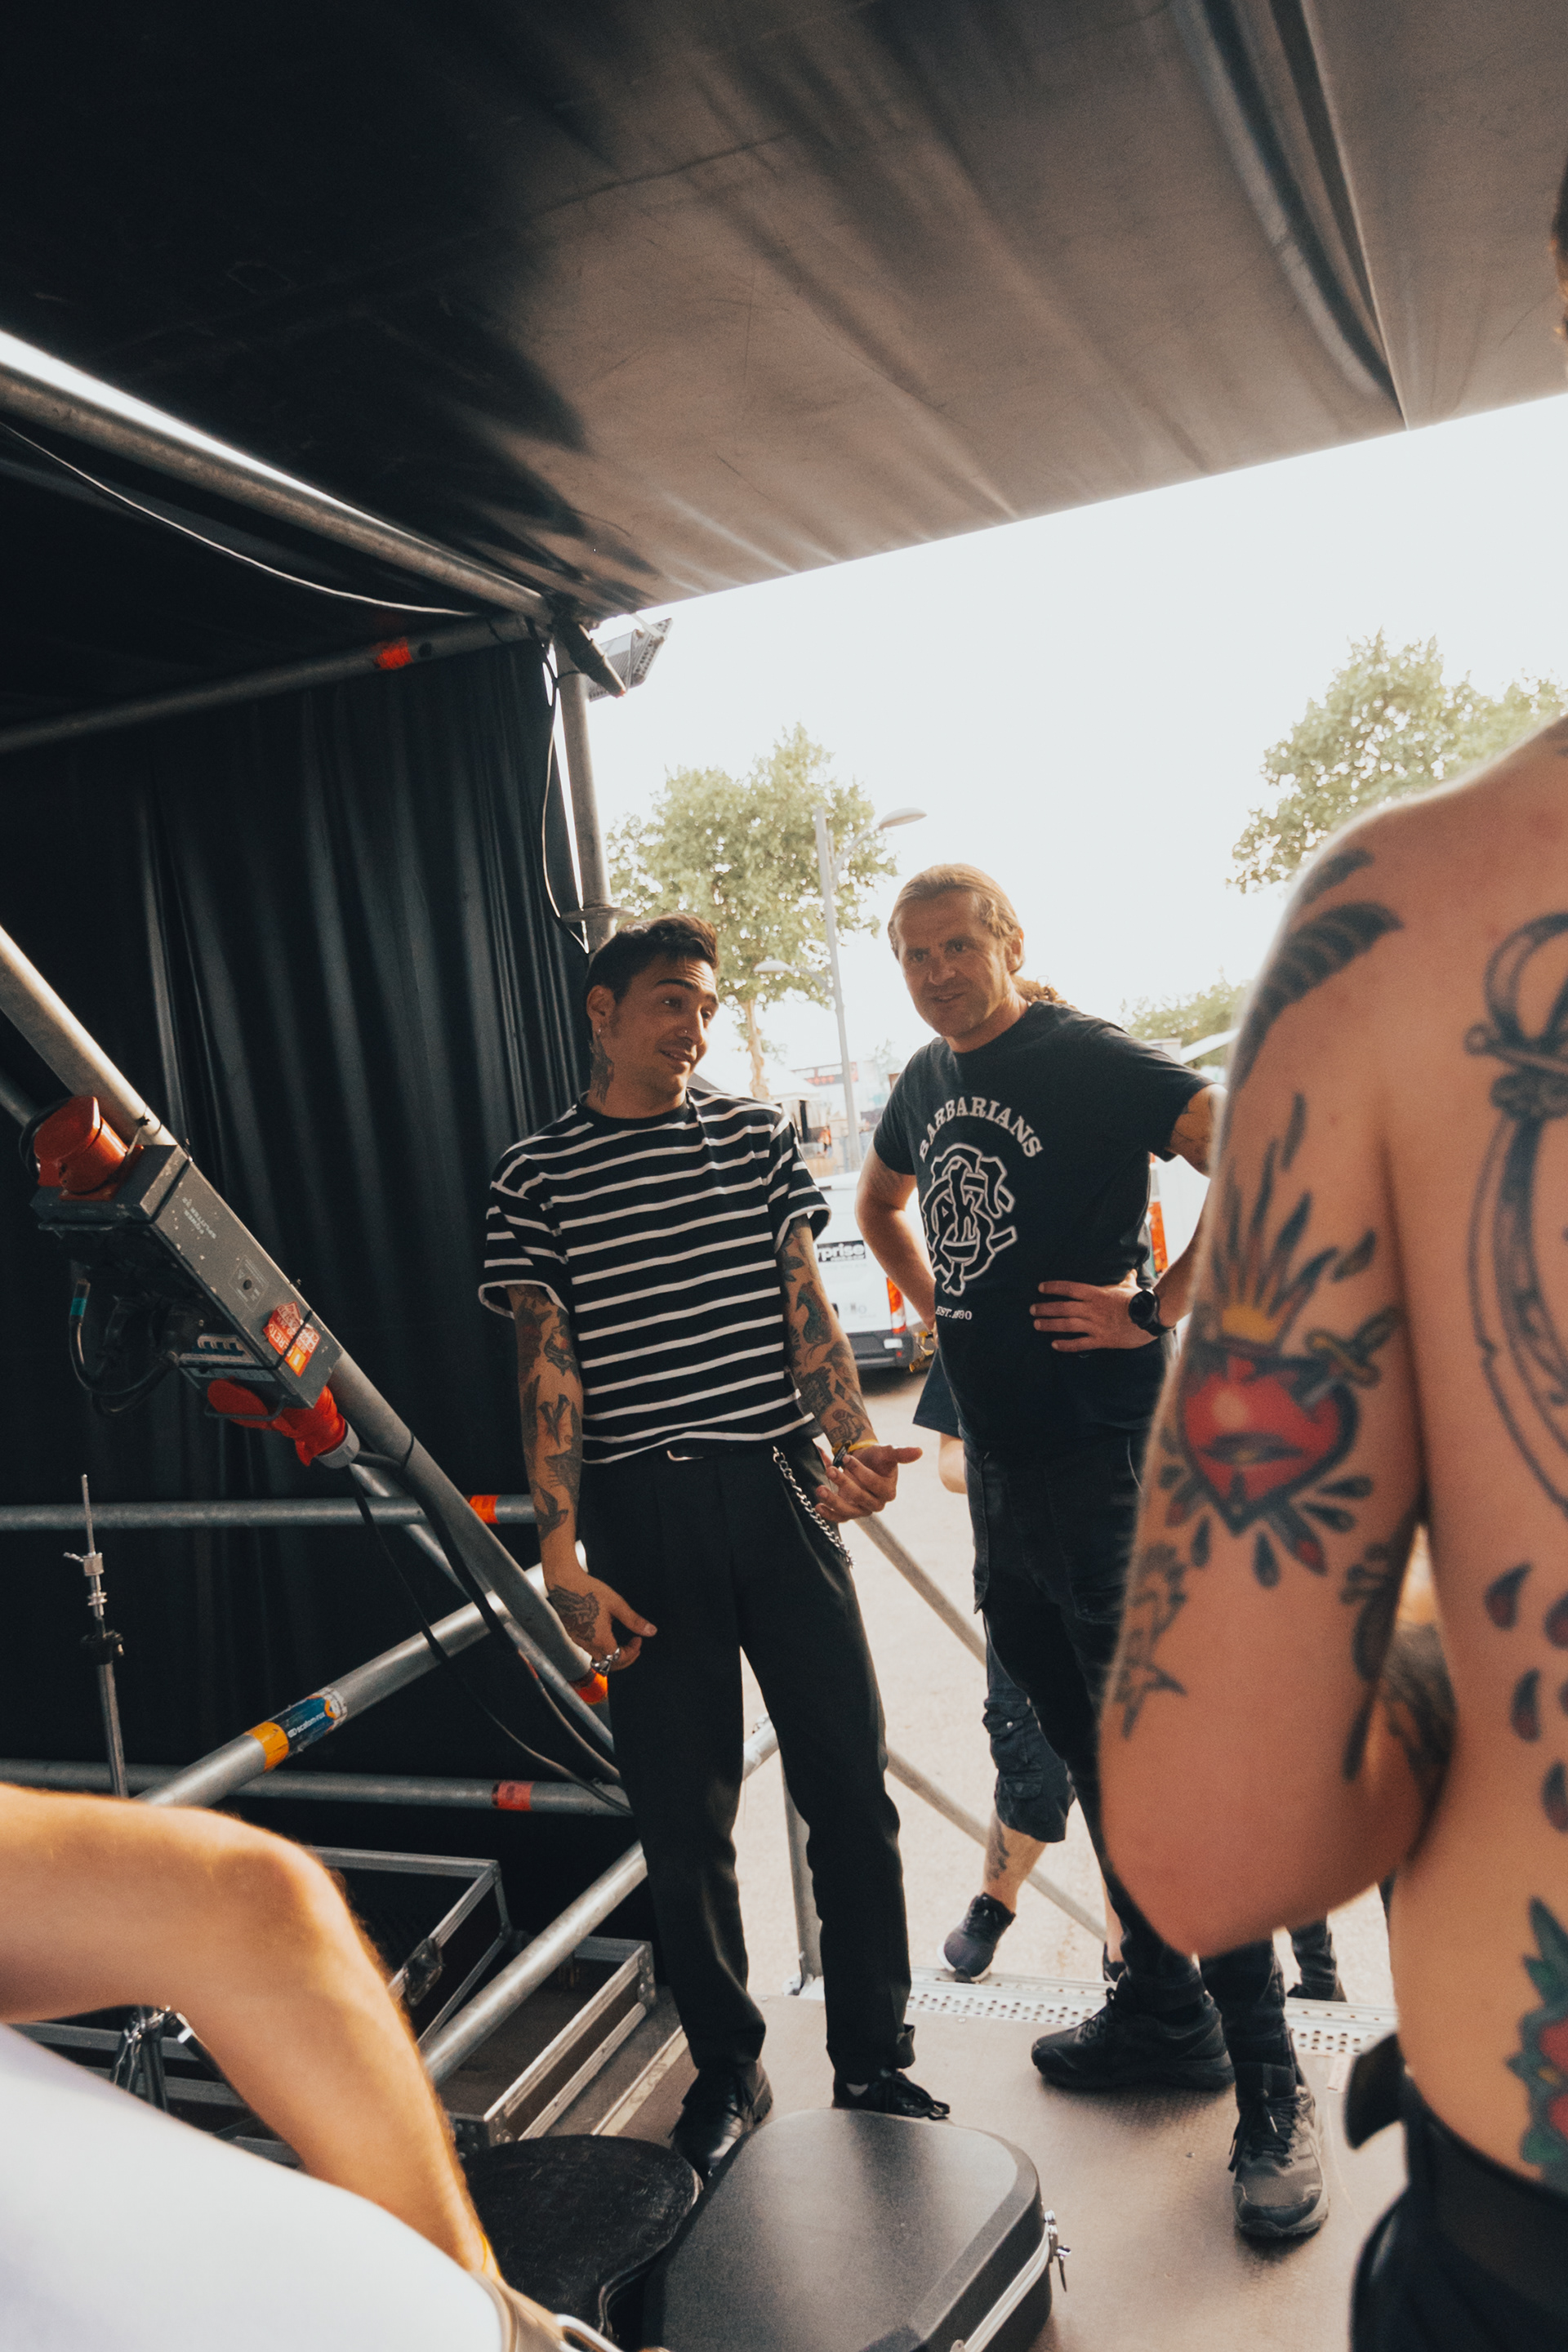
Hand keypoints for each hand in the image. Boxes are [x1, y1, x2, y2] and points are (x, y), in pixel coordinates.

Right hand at [545, 1570, 654, 1669]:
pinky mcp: (572, 1634)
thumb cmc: (589, 1590)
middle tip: (634, 1645)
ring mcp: (577, 1640)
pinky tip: (606, 1634)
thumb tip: (651, 1631)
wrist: (564, 1582)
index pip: (619, 1658)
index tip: (638, 1639)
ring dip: (611, 1654)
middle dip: (624, 1658)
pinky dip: (600, 1648)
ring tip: (621, 1641)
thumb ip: (633, 1620)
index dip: (633, 1652)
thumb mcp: (616, 1604)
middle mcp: (587, 1644)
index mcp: (599, 1639)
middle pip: (608, 1664)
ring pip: (597, 1658)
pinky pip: (588, 1649)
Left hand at [813, 1442, 921, 1521]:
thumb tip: (919, 1451)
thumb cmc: (876, 1457)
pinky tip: (819, 1507)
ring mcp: (861, 1510)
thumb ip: (901, 1453)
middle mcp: (876, 1504)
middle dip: (844, 1483)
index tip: (847, 1458)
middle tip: (831, 1469)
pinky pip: (840, 1518)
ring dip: (833, 1501)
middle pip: (860, 1497)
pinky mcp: (849, 1512)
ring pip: (848, 1511)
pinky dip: (829, 1514)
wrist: (863, 1460)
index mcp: (888, 1491)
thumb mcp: (887, 1452)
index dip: (861, 1472)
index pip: (874, 1484)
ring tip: (820, 1489)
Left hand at [1031, 1276, 1155, 1352]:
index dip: (1053, 1287)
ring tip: (1037, 1324)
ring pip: (1067, 1325)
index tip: (1041, 1288)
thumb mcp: (1129, 1285)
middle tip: (1032, 1309)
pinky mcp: (1101, 1340)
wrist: (1151, 1318)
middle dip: (1045, 1308)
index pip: (1069, 1288)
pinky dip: (1066, 1345)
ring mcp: (1095, 1325)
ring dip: (1050, 1325)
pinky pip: (1080, 1344)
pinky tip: (1055, 1345)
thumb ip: (1124, 1277)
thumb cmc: (1140, 1299)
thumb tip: (1129, 1269)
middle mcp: (1092, 1309)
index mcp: (1096, 1293)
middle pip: (1063, 1307)